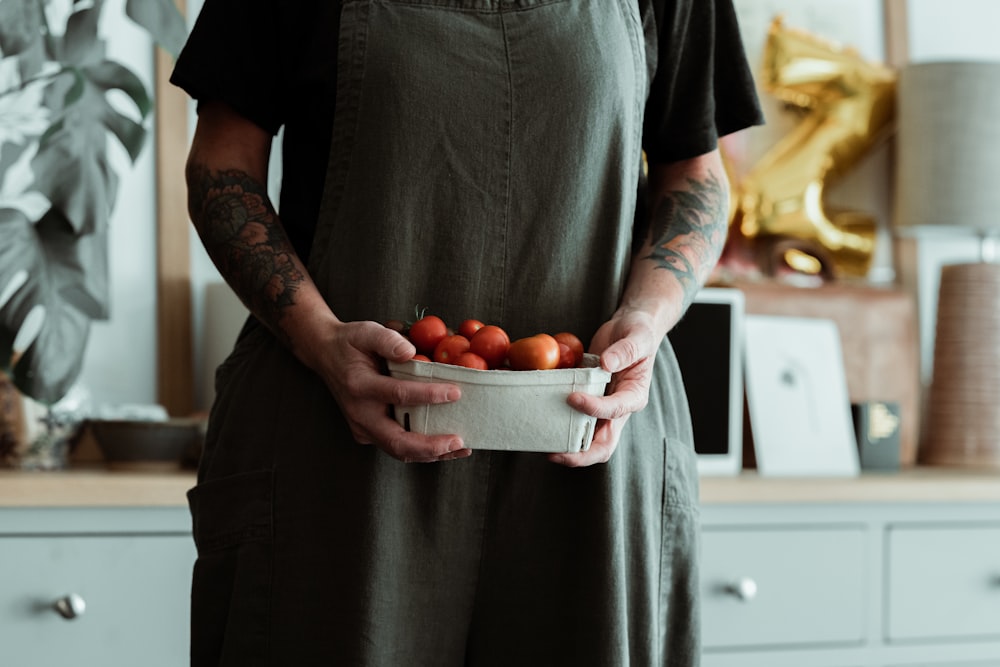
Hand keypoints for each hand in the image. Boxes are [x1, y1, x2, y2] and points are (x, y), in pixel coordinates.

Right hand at [312, 320, 470, 462]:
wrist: (326, 355)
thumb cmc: (350, 342)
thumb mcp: (366, 331)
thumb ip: (388, 340)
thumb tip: (411, 352)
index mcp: (359, 385)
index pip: (397, 395)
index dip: (428, 395)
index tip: (455, 393)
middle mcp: (359, 413)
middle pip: (396, 440)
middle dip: (430, 445)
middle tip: (459, 441)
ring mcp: (362, 428)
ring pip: (398, 451)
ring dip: (431, 453)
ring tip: (460, 447)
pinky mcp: (369, 434)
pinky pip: (397, 447)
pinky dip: (422, 451)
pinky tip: (446, 448)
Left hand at [549, 308, 661, 466]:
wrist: (629, 329)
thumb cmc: (637, 332)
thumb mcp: (637, 336)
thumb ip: (625, 350)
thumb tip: (607, 364)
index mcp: (634, 396)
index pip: (615, 410)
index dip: (594, 408)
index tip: (572, 397)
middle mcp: (619, 410)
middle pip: (603, 445)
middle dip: (580, 454)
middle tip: (554, 453)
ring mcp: (603, 410)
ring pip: (587, 440)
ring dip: (567, 447)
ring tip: (542, 444)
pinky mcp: (589, 403)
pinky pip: (575, 422)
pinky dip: (560, 427)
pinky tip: (540, 423)